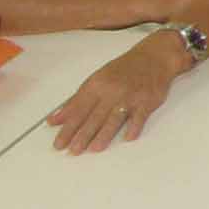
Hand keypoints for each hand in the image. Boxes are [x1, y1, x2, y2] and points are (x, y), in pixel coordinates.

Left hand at [46, 36, 187, 153]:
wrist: (153, 57)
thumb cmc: (123, 70)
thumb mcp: (96, 80)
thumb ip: (76, 101)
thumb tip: (55, 119)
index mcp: (96, 85)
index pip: (78, 110)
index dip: (68, 128)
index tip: (59, 143)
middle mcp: (112, 90)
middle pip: (95, 116)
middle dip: (82, 135)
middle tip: (73, 150)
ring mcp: (130, 96)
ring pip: (115, 118)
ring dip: (104, 135)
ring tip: (93, 149)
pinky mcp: (147, 100)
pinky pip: (140, 116)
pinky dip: (134, 127)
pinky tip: (128, 137)